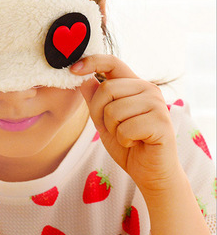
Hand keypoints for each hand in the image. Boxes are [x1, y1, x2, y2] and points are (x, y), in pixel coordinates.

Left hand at [71, 54, 180, 194]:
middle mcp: (148, 89)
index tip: (73, 69)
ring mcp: (158, 104)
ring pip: (114, 109)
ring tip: (127, 135)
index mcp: (134, 84)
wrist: (151, 173)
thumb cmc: (127, 144)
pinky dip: (124, 140)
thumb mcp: (103, 119)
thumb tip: (82, 77)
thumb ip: (94, 97)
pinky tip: (136, 143)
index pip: (112, 62)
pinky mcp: (162, 122)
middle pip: (107, 89)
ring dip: (113, 129)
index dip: (92, 62)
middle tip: (111, 128)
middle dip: (99, 113)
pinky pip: (126, 128)